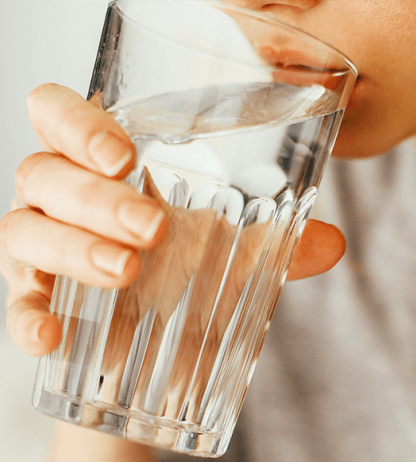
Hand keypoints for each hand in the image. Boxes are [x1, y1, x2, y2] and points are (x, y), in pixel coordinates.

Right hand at [1, 83, 345, 357]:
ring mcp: (43, 248)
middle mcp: (64, 198)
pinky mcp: (39, 301)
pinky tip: (51, 338)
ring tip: (127, 270)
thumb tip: (334, 243)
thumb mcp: (236, 253)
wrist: (164, 343)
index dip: (78, 123)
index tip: (125, 155)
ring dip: (73, 247)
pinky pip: (15, 303)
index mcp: (105, 166)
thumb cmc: (191, 271)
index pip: (59, 114)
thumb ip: (279, 245)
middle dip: (95, 197)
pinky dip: (27, 317)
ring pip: (24, 228)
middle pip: (44, 171)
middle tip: (152, 228)